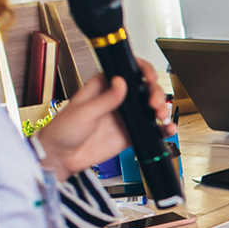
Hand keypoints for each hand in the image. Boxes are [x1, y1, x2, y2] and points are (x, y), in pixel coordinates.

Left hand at [35, 61, 171, 179]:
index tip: (148, 76)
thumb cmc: (63, 130)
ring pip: (150, 106)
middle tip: (154, 102)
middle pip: (144, 88)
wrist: (61, 157)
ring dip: (161, 107)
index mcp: (103, 86)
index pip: (128, 70)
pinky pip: (150, 129)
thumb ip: (105, 99)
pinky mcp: (129, 133)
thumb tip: (120, 82)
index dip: (142, 70)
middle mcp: (116, 98)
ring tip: (160, 114)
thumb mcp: (83, 112)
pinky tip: (167, 128)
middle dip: (155, 91)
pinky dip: (161, 128)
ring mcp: (125, 116)